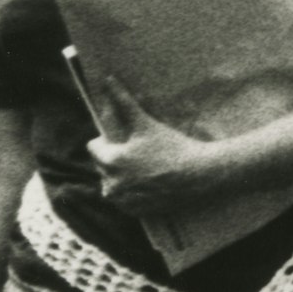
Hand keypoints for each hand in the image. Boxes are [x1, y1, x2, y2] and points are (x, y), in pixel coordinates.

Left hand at [83, 74, 225, 217]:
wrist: (198, 176)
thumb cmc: (171, 147)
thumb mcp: (145, 123)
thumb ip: (123, 101)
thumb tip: (107, 79)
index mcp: (110, 162)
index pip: (94, 148)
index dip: (108, 141)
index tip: (127, 138)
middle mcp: (111, 186)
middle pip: (103, 166)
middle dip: (116, 158)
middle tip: (140, 151)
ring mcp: (123, 202)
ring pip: (113, 184)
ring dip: (122, 176)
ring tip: (146, 166)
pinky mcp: (136, 212)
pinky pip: (125, 199)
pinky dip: (133, 191)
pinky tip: (150, 181)